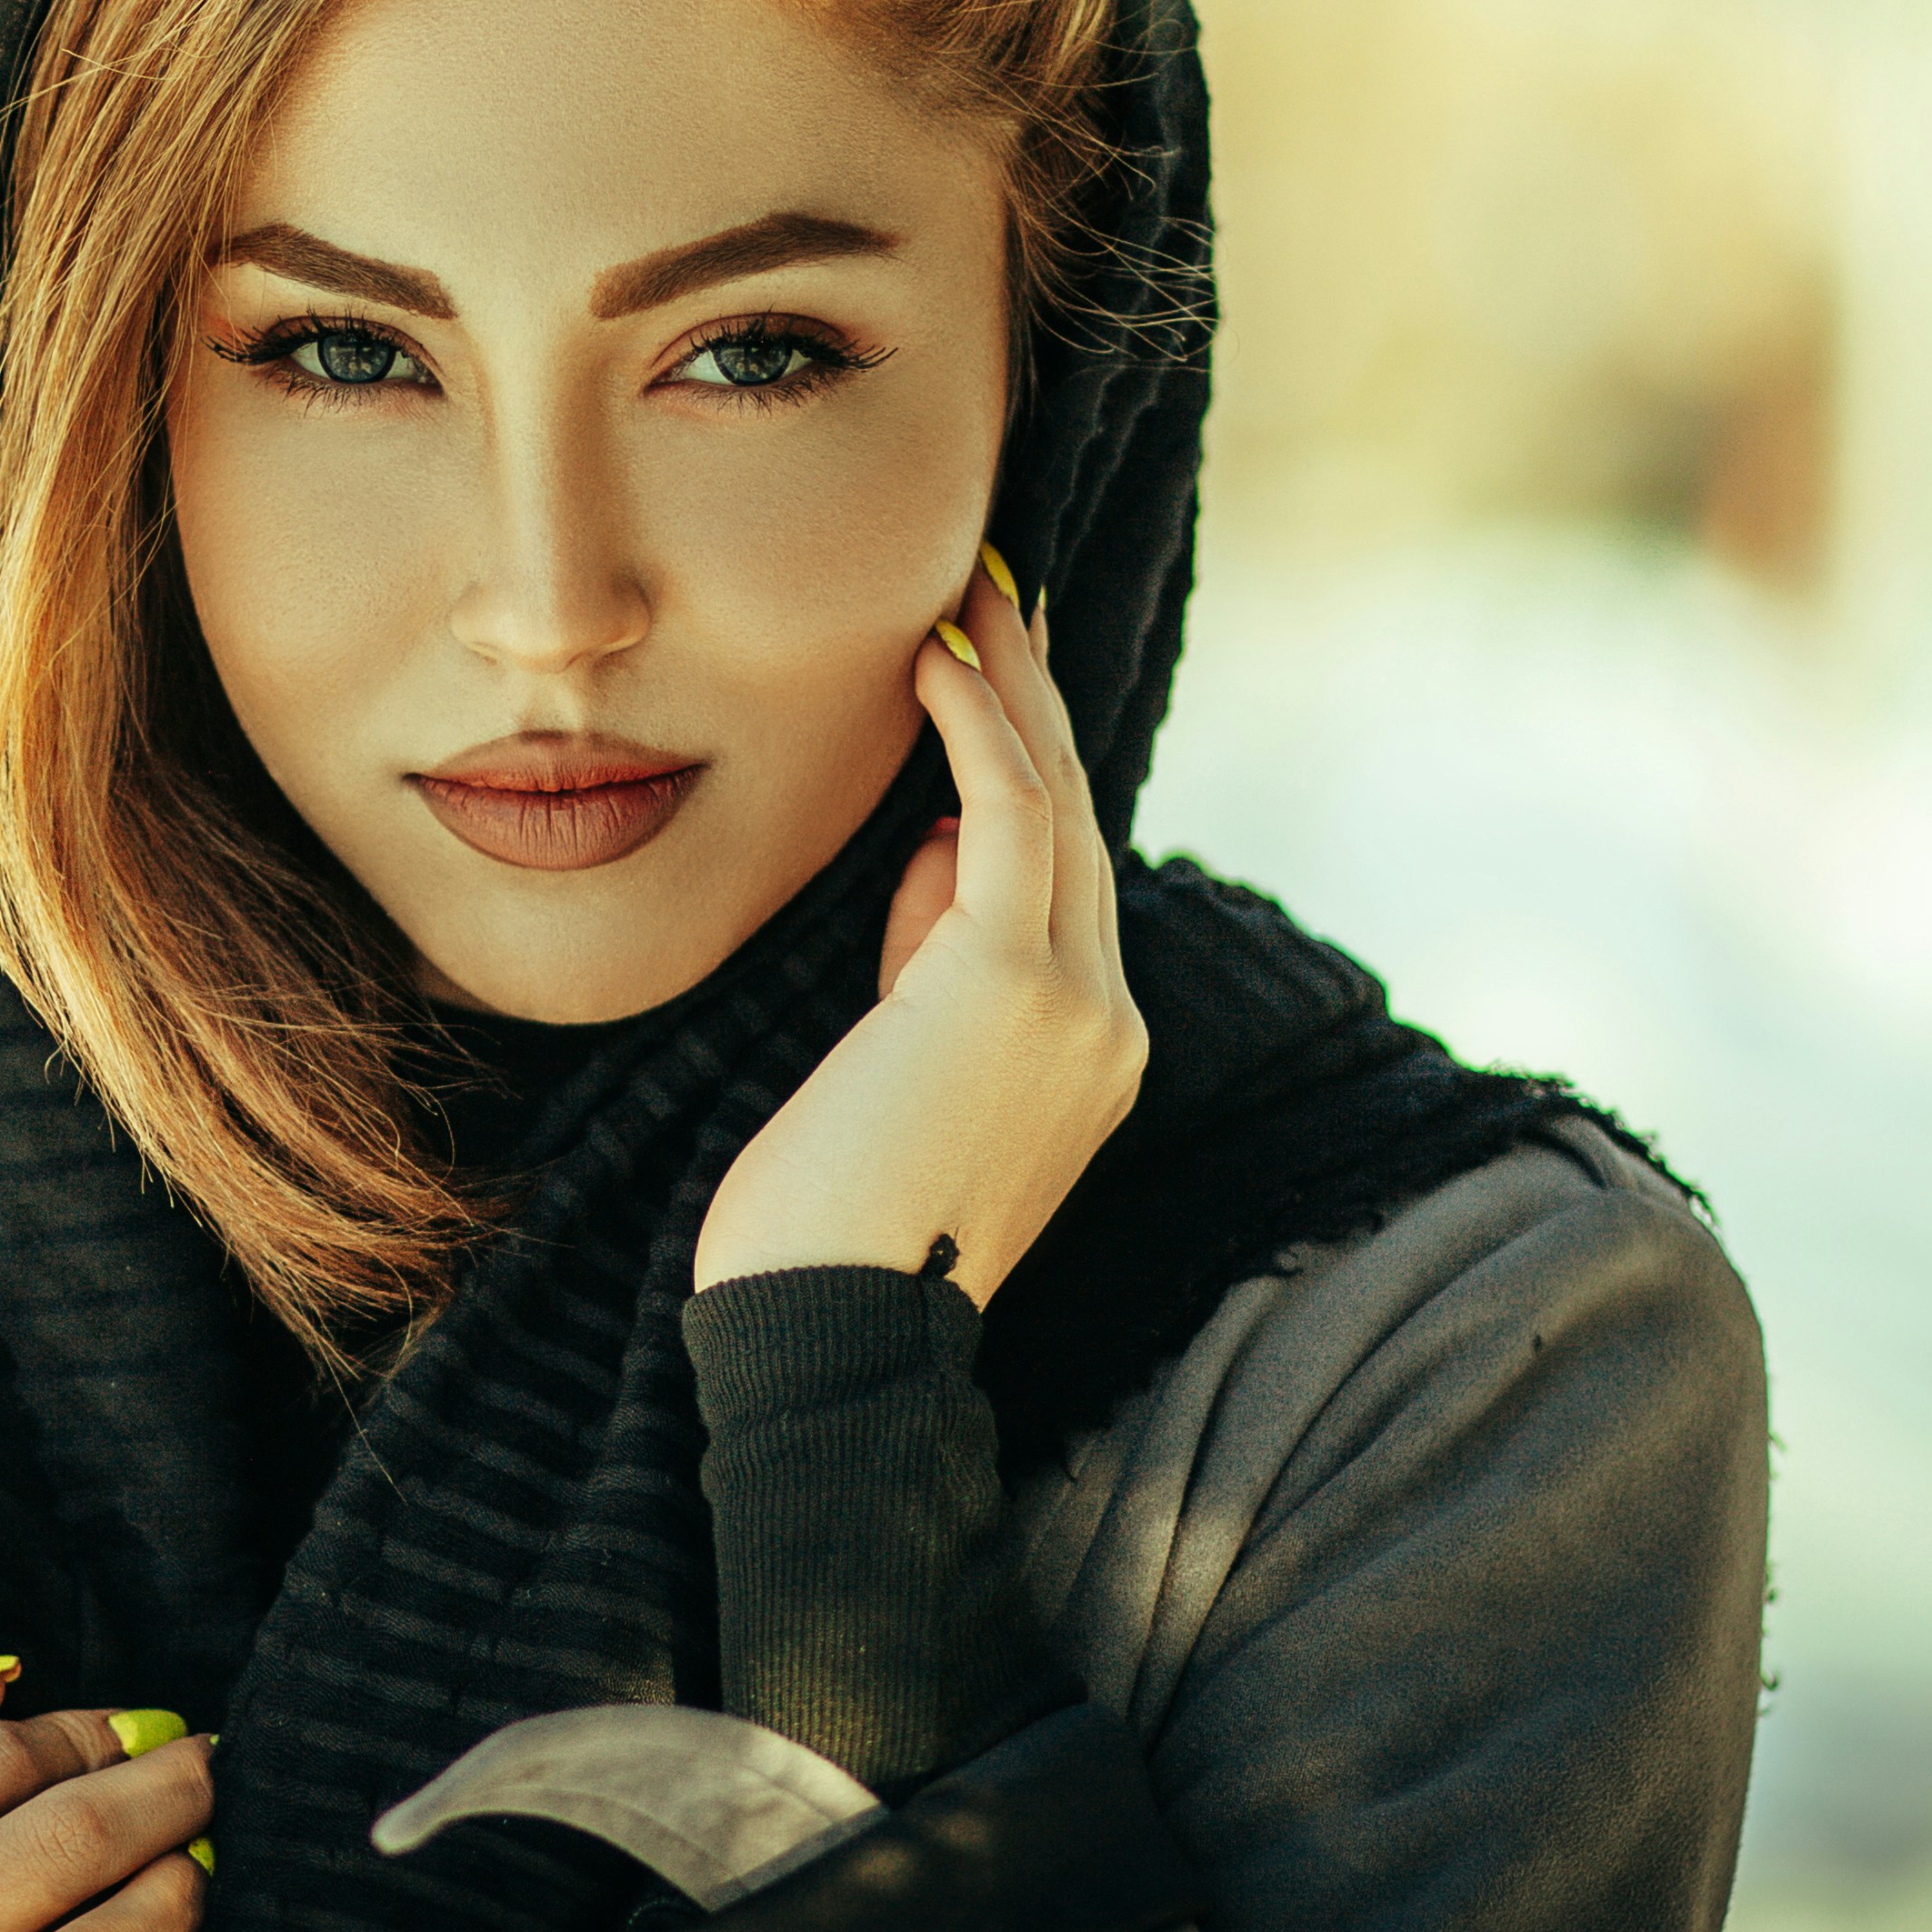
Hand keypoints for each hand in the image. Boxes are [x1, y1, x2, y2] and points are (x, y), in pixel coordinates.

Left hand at [691, 550, 1144, 1305]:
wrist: (828, 1334)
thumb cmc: (823, 1226)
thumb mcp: (888, 1065)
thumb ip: (928, 956)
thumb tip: (933, 841)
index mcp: (1089, 1050)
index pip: (1064, 878)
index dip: (1029, 766)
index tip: (986, 676)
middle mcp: (1108, 1021)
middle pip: (1076, 820)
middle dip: (1032, 700)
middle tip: (989, 596)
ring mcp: (1078, 1003)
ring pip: (1053, 805)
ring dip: (1008, 690)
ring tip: (965, 599)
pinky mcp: (1017, 984)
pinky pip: (1007, 818)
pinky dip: (976, 730)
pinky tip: (934, 667)